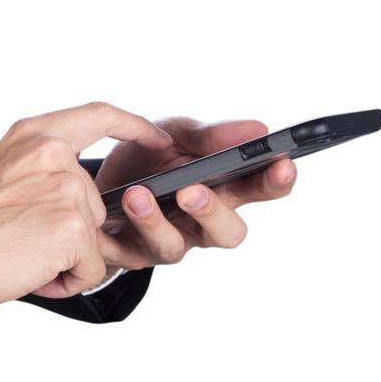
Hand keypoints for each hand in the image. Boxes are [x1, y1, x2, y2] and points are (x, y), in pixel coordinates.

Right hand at [0, 101, 174, 312]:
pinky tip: (33, 272)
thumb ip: (46, 169)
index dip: (133, 126)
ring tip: (24, 255)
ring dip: (68, 258)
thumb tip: (86, 197)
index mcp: (35, 135)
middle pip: (96, 201)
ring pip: (95, 238)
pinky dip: (68, 280)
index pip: (98, 115)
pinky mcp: (72, 228)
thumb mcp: (6, 172)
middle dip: (72, 233)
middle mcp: (53, 154)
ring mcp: (66, 189)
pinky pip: (93, 266)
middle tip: (24, 241)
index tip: (156, 138)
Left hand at [91, 116, 296, 271]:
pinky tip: (119, 205)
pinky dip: (123, 228)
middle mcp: (203, 222)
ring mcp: (171, 240)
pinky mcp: (133, 253)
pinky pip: (133, 252)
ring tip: (140, 195)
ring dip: (157, 222)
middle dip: (214, 213)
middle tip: (193, 191)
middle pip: (228, 232)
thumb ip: (211, 136)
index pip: (261, 188)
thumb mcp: (177, 133)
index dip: (277, 180)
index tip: (283, 164)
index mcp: (224, 187)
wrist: (97, 178)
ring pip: (176, 247)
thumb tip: (259, 129)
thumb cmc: (151, 157)